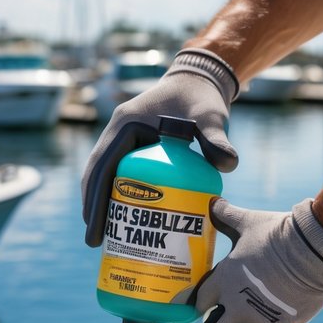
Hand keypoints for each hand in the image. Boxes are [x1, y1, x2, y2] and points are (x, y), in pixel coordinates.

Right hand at [82, 48, 238, 246]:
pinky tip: (124, 219)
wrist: (201, 81)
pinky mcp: (135, 146)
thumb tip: (229, 164)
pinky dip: (118, 195)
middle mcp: (118, 131)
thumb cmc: (203, 97)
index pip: (102, 165)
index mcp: (126, 124)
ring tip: (104, 237)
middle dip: (93, 208)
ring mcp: (124, 138)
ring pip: (105, 176)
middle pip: (97, 175)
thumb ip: (217, 138)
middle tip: (94, 241)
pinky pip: (120, 174)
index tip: (93, 225)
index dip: (94, 197)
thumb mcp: (211, 116)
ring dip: (101, 204)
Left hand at [188, 197, 322, 322]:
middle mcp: (236, 305)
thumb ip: (225, 215)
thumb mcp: (247, 222)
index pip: (197, 305)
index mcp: (223, 280)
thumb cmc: (278, 234)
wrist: (313, 249)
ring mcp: (257, 321)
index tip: (202, 309)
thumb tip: (212, 202)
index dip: (197, 309)